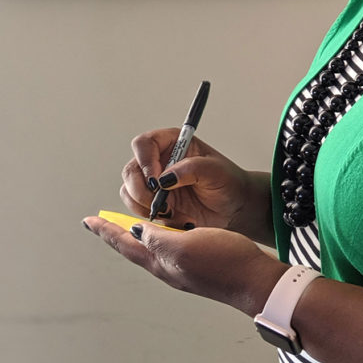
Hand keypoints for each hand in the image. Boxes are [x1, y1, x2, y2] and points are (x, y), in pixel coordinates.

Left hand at [82, 216, 285, 315]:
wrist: (254, 280)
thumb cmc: (224, 262)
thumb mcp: (185, 246)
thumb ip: (158, 239)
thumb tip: (137, 231)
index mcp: (161, 262)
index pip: (125, 244)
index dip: (106, 230)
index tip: (88, 220)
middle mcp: (168, 267)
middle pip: (134, 247)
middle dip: (117, 232)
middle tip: (101, 221)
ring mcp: (184, 267)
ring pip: (151, 248)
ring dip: (136, 233)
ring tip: (126, 223)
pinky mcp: (198, 264)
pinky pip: (169, 247)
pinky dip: (159, 235)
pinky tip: (166, 230)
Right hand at [120, 129, 271, 239]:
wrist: (234, 208)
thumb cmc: (228, 183)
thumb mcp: (216, 171)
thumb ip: (192, 168)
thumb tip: (166, 177)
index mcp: (173, 143)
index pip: (144, 143)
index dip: (145, 161)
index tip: (156, 181)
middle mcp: (158, 161)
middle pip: (131, 170)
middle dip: (142, 189)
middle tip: (162, 203)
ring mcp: (153, 183)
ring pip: (129, 191)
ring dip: (144, 205)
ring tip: (171, 212)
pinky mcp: (153, 203)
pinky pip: (136, 209)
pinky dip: (149, 217)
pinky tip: (172, 218)